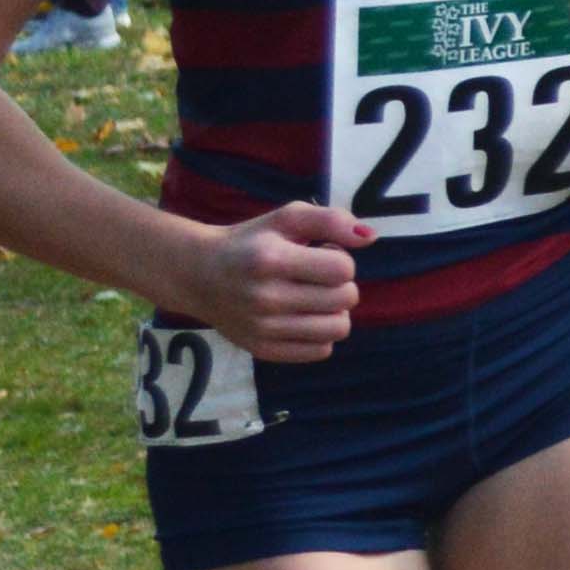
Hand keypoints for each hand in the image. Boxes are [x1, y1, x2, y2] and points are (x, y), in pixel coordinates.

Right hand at [164, 199, 370, 362]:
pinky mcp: (263, 350)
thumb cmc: (251, 242)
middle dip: (340, 284)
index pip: (342, 268)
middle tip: (316, 277)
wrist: (199, 274)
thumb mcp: (286, 218)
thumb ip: (331, 220)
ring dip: (335, 311)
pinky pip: (321, 351)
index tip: (320, 253)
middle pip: (345, 299)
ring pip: (338, 329)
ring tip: (314, 298)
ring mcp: (263, 328)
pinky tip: (304, 317)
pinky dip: (321, 334)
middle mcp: (266, 297)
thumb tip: (370, 237)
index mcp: (272, 259)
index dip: (340, 258)